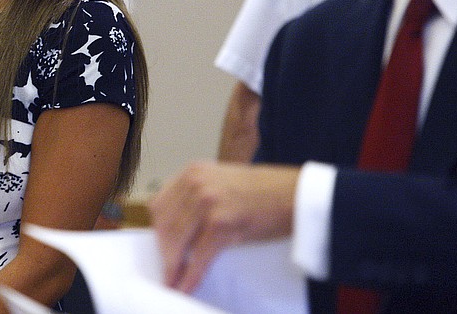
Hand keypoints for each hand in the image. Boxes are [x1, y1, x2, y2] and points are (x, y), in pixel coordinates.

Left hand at [148, 161, 299, 292]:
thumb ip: (197, 196)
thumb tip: (179, 228)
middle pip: (165, 224)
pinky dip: (190, 274)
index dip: (159, 229)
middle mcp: (196, 183)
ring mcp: (208, 201)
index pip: (160, 204)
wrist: (296, 194)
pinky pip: (199, 255)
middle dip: (165, 251)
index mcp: (193, 172)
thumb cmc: (265, 191)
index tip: (162, 246)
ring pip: (178, 241)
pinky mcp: (222, 222)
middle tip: (167, 270)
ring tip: (174, 281)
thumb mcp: (221, 182)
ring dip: (173, 266)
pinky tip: (187, 285)